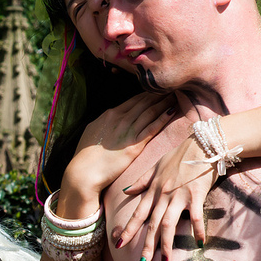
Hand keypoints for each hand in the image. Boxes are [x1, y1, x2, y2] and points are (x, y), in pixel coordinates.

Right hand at [59, 93, 174, 217]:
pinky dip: (162, 118)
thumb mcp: (92, 133)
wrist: (83, 173)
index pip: (132, 101)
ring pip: (149, 112)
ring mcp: (127, 132)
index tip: (158, 90)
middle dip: (159, 94)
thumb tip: (109, 119)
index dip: (147, 94)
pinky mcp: (134, 146)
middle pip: (143, 103)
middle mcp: (119, 119)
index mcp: (108, 115)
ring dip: (163, 102)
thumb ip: (103, 124)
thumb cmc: (85, 156)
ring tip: (177, 95)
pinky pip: (151, 128)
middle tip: (173, 87)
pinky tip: (171, 110)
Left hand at [113, 133, 215, 260]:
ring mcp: (179, 197)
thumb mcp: (155, 166)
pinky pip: (196, 217)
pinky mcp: (196, 196)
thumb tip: (126, 191)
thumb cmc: (179, 155)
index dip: (128, 230)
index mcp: (152, 191)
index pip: (137, 214)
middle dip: (146, 246)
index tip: (119, 244)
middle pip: (152, 225)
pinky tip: (199, 244)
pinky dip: (198, 231)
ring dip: (166, 244)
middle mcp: (163, 196)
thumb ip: (141, 182)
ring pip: (169, 225)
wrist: (202, 144)